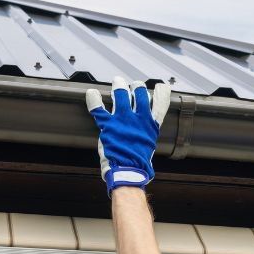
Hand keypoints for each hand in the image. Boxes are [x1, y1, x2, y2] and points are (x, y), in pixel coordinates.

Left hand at [86, 76, 170, 194]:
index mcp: (150, 125)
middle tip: (134, 85)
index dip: (161, 93)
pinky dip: (94, 100)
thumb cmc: (139, 163)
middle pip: (140, 94)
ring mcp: (123, 120)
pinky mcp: (108, 125)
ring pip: (121, 95)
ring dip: (119, 86)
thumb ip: (147, 133)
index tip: (161, 87)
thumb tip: (146, 130)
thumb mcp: (149, 145)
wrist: (128, 171)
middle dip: (137, 87)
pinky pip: (99, 108)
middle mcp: (138, 119)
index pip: (160, 104)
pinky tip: (91, 93)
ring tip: (118, 81)